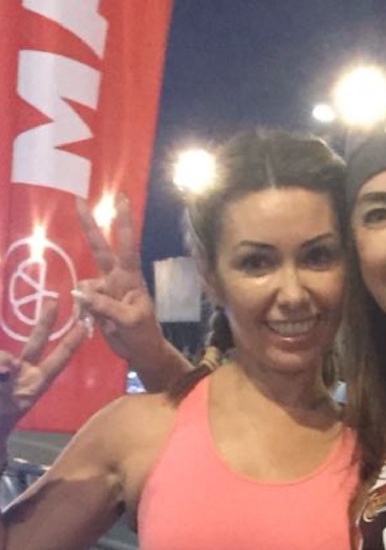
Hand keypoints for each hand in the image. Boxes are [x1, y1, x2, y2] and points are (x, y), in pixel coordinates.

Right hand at [0, 300, 86, 436]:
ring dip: (3, 364)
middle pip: (35, 343)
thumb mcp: (8, 407)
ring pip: (5, 359)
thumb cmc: (2, 421)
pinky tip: (3, 372)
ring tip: (5, 379)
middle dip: (44, 323)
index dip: (71, 343)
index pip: (58, 359)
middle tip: (53, 302)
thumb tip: (10, 365)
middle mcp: (24, 373)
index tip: (83, 326)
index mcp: (37, 383)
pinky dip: (2, 365)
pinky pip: (2, 361)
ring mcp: (8, 370)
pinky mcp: (2, 367)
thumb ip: (6, 379)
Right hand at [74, 194, 164, 364]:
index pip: (126, 245)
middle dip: (89, 226)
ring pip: (85, 284)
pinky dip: (83, 311)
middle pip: (100, 248)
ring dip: (87, 301)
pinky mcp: (95, 303)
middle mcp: (116, 278)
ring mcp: (105, 290)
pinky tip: (94, 323)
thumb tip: (80, 292)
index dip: (123, 222)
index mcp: (130, 277)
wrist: (141, 351)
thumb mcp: (129, 321)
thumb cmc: (143, 333)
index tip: (122, 198)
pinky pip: (81, 300)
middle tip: (78, 200)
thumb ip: (106, 306)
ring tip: (103, 322)